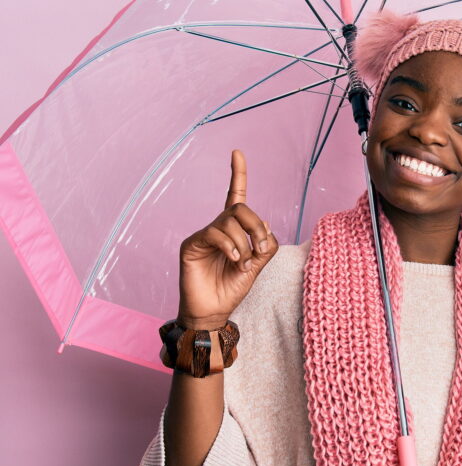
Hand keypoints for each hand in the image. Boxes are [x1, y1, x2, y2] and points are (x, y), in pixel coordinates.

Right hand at [177, 149, 278, 329]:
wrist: (212, 312)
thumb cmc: (231, 289)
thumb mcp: (257, 267)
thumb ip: (264, 246)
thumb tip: (265, 224)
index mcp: (234, 230)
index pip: (235, 196)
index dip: (237, 174)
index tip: (237, 153)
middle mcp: (218, 228)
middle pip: (240, 208)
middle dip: (255, 226)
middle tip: (260, 248)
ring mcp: (204, 235)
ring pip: (230, 221)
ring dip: (244, 243)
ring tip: (244, 263)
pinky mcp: (192, 244)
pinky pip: (215, 233)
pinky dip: (230, 246)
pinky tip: (234, 260)